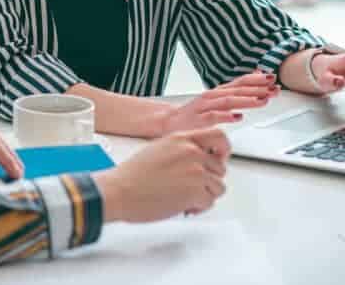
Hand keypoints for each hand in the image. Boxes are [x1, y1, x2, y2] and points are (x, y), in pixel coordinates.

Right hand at [94, 128, 229, 221]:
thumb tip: (197, 159)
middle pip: (220, 167)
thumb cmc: (132, 175)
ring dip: (204, 195)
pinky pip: (209, 202)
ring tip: (186, 197)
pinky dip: (198, 208)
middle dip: (209, 180)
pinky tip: (183, 206)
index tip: (221, 158)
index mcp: (181, 139)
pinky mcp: (195, 192)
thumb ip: (181, 150)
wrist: (120, 190)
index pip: (219, 136)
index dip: (224, 149)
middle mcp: (192, 152)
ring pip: (218, 187)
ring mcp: (196, 171)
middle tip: (194, 187)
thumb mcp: (159, 149)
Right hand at [145, 72, 278, 135]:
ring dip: (246, 100)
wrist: (167, 122)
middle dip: (257, 89)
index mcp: (217, 92)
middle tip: (274, 89)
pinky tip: (237, 117)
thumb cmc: (193, 114)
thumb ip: (234, 91)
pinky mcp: (197, 121)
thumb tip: (255, 80)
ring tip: (262, 101)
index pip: (239, 82)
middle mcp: (211, 97)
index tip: (273, 78)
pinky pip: (212, 117)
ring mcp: (203, 108)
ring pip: (227, 101)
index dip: (256, 79)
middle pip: (236, 90)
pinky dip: (225, 116)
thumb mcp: (216, 100)